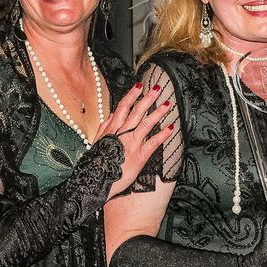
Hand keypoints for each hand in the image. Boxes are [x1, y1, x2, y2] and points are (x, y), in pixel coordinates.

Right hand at [98, 81, 175, 196]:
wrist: (96, 181)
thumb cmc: (97, 163)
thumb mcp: (98, 142)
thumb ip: (105, 127)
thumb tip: (111, 115)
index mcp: (112, 129)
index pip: (122, 107)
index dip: (131, 95)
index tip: (139, 85)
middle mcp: (122, 134)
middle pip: (136, 112)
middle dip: (147, 98)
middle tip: (157, 88)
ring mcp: (131, 144)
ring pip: (146, 124)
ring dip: (158, 112)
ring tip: (167, 104)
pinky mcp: (139, 156)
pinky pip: (153, 143)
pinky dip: (162, 135)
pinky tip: (171, 128)